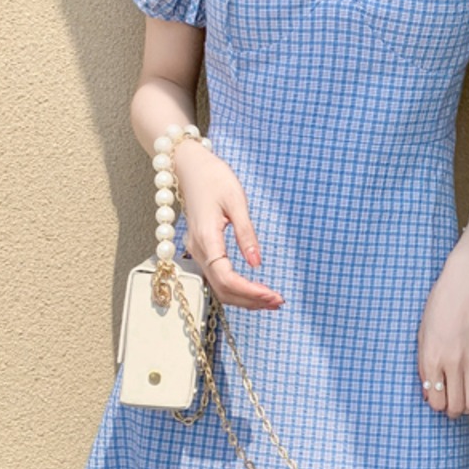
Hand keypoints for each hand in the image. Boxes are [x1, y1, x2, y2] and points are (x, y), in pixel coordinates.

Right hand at [173, 141, 283, 310]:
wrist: (190, 166)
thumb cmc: (214, 178)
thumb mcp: (236, 201)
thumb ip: (246, 233)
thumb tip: (256, 262)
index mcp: (206, 239)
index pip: (227, 278)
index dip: (250, 292)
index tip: (273, 295)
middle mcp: (198, 250)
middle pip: (222, 290)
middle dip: (251, 300)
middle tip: (278, 302)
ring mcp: (197, 252)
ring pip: (219, 288)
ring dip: (244, 299)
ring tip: (271, 301)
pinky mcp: (202, 250)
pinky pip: (217, 278)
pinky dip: (236, 289)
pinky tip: (254, 290)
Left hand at [417, 245, 468, 419]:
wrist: (466, 282)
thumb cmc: (440, 303)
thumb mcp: (422, 333)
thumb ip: (423, 364)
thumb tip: (427, 390)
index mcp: (432, 356)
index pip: (434, 399)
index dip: (433, 404)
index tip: (433, 399)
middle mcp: (452, 362)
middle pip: (454, 405)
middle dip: (449, 412)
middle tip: (446, 407)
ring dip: (465, 409)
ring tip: (460, 406)